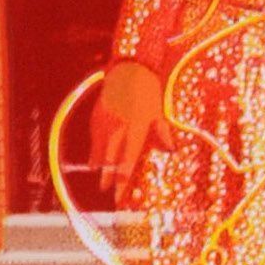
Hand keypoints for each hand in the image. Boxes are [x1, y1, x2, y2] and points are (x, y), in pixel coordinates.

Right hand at [90, 60, 164, 206]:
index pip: (128, 161)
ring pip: (100, 151)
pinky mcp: (96, 117)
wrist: (128, 69)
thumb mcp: (158, 112)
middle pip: (110, 160)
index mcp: (135, 129)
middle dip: (108, 178)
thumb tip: (171, 150)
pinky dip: (94, 152)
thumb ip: (162, 132)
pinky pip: (94, 139)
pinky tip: (94, 162)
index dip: (123, 180)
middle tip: (107, 192)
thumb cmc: (148, 91)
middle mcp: (118, 128)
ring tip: (101, 183)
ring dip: (100, 167)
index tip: (120, 195)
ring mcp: (105, 123)